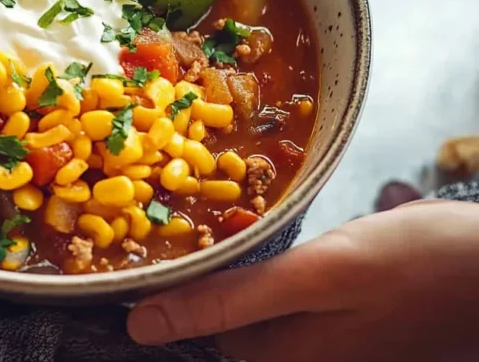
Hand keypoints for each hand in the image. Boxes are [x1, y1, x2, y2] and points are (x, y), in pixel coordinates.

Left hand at [126, 200, 478, 361]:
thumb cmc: (416, 266)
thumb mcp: (316, 275)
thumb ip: (229, 301)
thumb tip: (140, 327)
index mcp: (278, 360)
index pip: (195, 324)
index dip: (177, 277)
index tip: (158, 233)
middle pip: (225, 316)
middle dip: (210, 269)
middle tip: (192, 210)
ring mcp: (324, 347)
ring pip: (256, 304)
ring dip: (240, 266)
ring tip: (234, 217)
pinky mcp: (344, 326)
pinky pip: (288, 297)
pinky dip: (274, 269)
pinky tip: (277, 237)